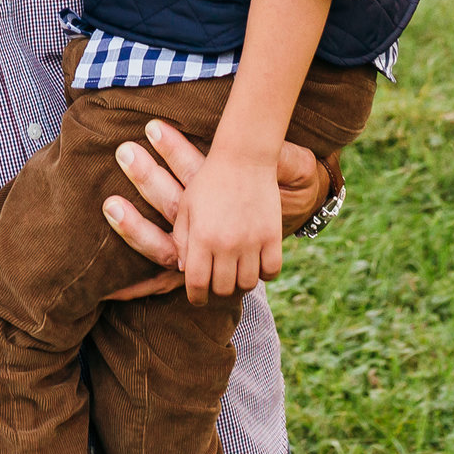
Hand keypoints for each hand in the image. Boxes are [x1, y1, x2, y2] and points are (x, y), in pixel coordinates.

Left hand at [100, 121, 329, 301]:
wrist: (244, 156)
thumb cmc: (210, 180)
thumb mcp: (187, 206)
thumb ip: (181, 239)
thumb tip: (185, 269)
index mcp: (201, 238)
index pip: (197, 285)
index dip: (196, 297)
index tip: (198, 296)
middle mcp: (226, 245)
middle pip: (223, 289)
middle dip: (218, 292)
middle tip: (219, 285)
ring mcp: (252, 242)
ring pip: (248, 284)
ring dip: (241, 283)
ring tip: (238, 274)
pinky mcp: (273, 236)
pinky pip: (272, 271)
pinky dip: (265, 273)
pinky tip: (258, 264)